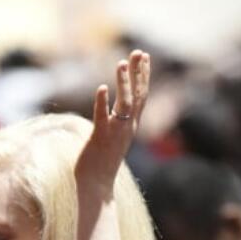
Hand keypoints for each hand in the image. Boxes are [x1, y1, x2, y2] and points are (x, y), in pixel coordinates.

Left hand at [75, 50, 150, 196]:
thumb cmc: (100, 165)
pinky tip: (101, 88)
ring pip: (123, 104)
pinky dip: (102, 103)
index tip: (144, 57)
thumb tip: (110, 113)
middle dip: (139, 73)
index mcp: (130, 127)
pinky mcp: (100, 139)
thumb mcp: (111, 140)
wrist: (96, 187)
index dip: (143, 76)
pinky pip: (102, 117)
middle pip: (137, 96)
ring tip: (121, 63)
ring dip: (123, 83)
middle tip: (139, 52)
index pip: (141, 97)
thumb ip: (113, 124)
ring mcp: (115, 133)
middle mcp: (127, 128)